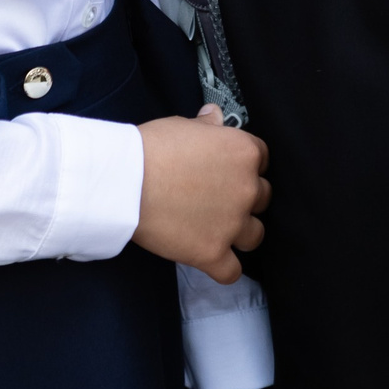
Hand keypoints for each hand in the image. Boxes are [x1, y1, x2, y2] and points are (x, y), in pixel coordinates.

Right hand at [133, 105, 269, 283]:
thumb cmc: (151, 148)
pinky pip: (233, 271)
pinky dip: (224, 268)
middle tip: (217, 198)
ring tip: (215, 229)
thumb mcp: (182, 126)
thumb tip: (214, 116)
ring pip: (255, 235)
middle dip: (243, 198)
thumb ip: (206, 126)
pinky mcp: (213, 253)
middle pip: (262, 197)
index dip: (244, 166)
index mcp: (244, 153)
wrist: (126, 181)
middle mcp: (247, 189)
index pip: (262, 160)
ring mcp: (232, 224)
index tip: (227, 171)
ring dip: (239, 232)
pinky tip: (211, 258)